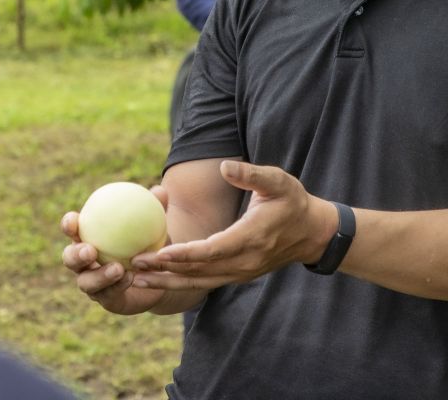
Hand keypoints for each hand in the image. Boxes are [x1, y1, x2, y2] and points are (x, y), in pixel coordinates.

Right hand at [60, 185, 170, 315]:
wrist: (158, 273)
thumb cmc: (149, 240)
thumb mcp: (154, 224)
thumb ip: (155, 209)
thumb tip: (160, 191)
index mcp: (89, 238)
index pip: (72, 229)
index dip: (68, 224)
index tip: (74, 220)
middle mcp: (85, 262)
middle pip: (70, 259)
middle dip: (75, 255)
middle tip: (90, 250)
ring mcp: (93, 283)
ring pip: (86, 282)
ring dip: (99, 276)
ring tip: (117, 268)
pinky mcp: (106, 300)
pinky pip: (108, 295)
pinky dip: (117, 286)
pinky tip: (130, 277)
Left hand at [129, 161, 336, 290]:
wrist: (312, 232)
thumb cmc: (293, 201)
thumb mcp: (278, 181)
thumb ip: (251, 174)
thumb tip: (225, 166)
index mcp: (252, 237)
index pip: (213, 249)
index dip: (185, 252)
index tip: (159, 252)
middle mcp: (245, 261)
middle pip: (199, 270)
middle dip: (166, 269)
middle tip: (134, 265)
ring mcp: (241, 272)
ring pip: (200, 281)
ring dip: (169, 281)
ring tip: (138, 278)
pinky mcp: (238, 275)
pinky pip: (206, 282)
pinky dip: (181, 281)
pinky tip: (160, 278)